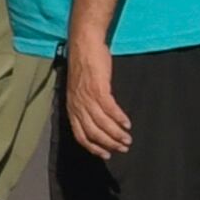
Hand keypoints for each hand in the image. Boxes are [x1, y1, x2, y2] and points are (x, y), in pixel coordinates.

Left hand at [62, 36, 128, 159]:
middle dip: (109, 144)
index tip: (106, 155)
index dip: (93, 148)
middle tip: (123, 148)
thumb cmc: (83, 65)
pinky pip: (110, 109)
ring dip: (116, 134)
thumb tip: (96, 120)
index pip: (80, 135)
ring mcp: (87, 97)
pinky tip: (127, 123)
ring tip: (128, 139)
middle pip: (93, 133)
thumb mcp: (79, 90)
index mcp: (72, 108)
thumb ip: (84, 105)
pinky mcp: (98, 88)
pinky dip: (119, 118)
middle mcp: (77, 105)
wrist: (84, 44)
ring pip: (102, 124)